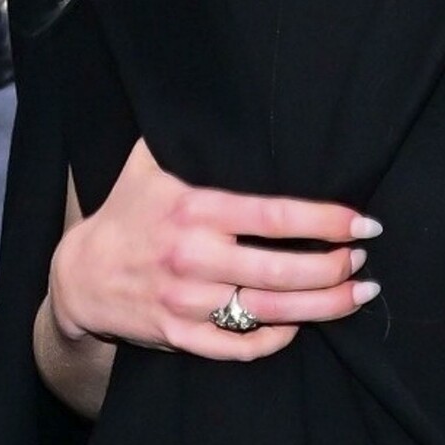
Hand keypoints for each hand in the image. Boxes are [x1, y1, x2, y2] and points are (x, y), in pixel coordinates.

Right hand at [47, 136, 382, 360]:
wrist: (80, 275)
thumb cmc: (128, 210)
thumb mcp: (150, 161)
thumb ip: (192, 135)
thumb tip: (235, 98)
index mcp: (193, 209)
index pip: (275, 216)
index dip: (327, 221)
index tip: (362, 222)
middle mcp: (192, 257)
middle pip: (283, 271)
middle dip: (336, 267)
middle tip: (365, 258)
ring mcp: (186, 302)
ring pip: (270, 313)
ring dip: (324, 306)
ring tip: (358, 292)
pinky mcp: (180, 338)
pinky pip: (239, 347)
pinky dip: (278, 339)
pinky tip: (304, 324)